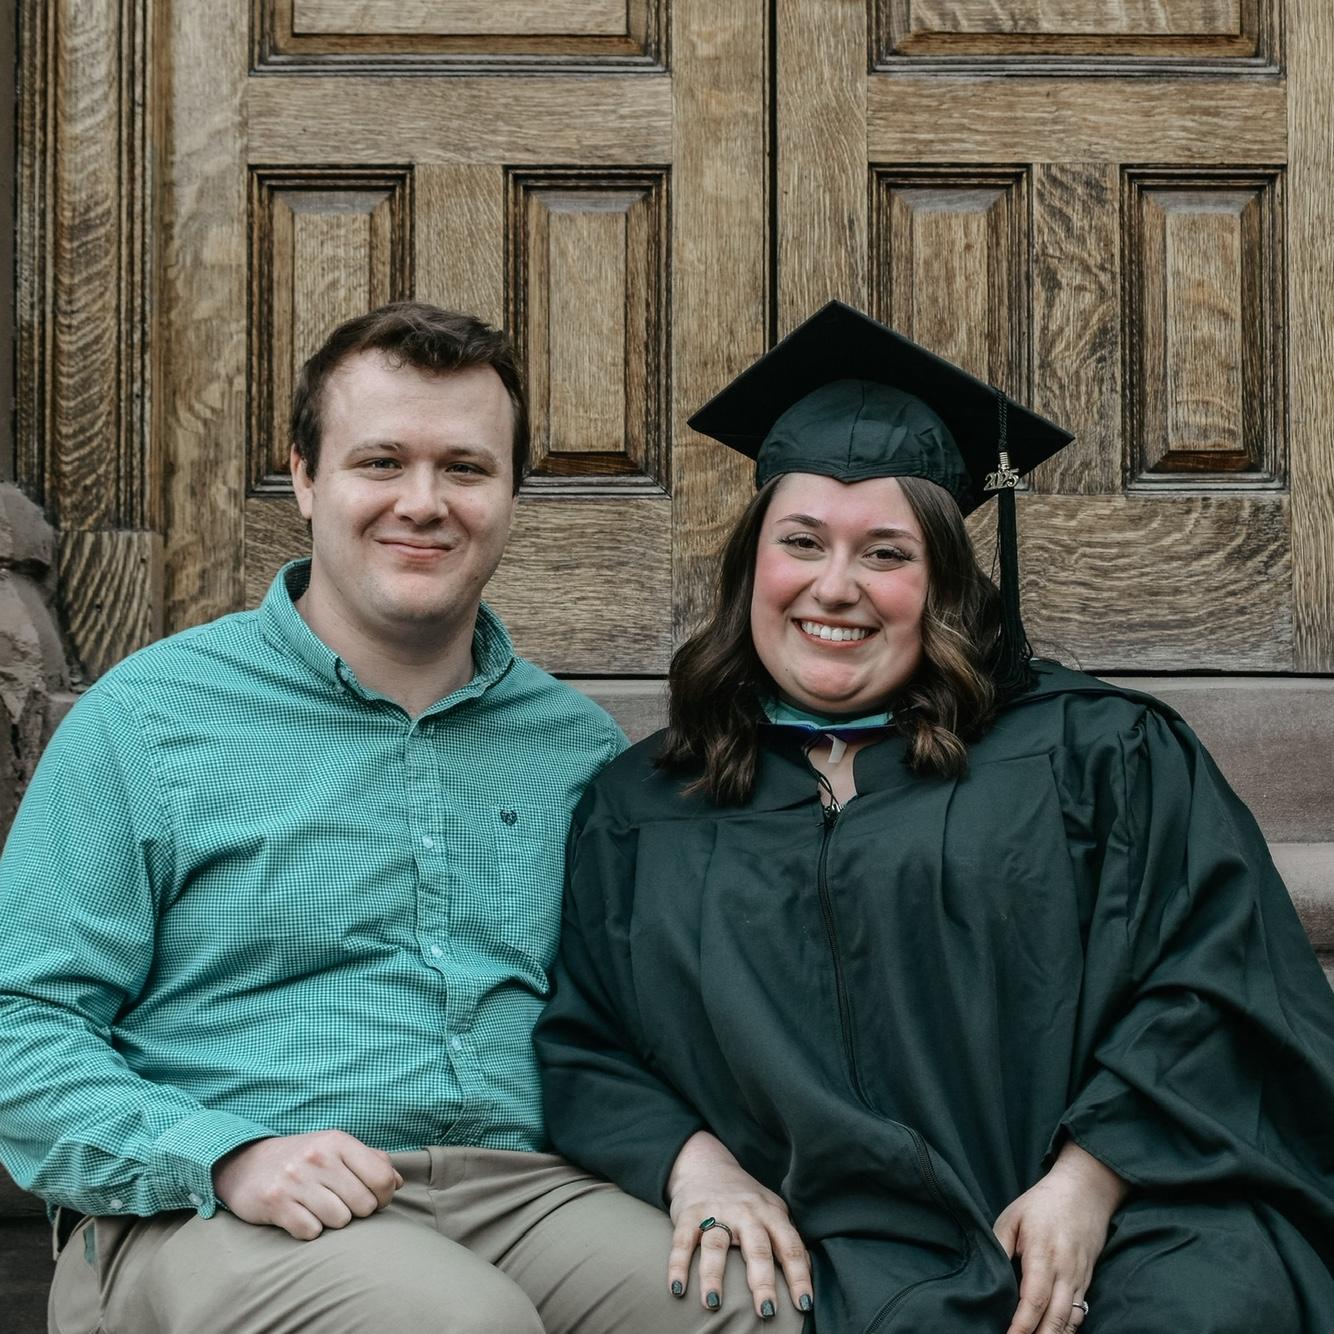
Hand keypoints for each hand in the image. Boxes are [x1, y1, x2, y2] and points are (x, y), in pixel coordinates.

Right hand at [213, 1130, 403, 1239]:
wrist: (247, 1164)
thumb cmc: (304, 1158)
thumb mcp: (337, 1149)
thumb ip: (371, 1161)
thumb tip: (399, 1182)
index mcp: (338, 1141)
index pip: (382, 1178)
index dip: (385, 1196)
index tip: (376, 1200)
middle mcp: (318, 1157)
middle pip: (364, 1205)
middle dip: (357, 1211)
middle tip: (342, 1204)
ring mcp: (296, 1179)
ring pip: (340, 1220)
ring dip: (333, 1221)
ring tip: (320, 1208)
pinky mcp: (276, 1203)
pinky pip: (311, 1232)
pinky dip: (309, 1230)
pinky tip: (301, 1216)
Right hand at [665, 1130, 811, 1318]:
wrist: (707, 1164)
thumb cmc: (746, 1200)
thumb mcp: (772, 1211)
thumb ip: (787, 1237)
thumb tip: (809, 1272)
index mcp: (771, 1214)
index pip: (790, 1247)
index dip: (799, 1276)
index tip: (804, 1305)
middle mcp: (746, 1213)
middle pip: (757, 1248)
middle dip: (763, 1282)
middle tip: (767, 1311)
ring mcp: (716, 1212)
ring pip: (716, 1246)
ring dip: (713, 1276)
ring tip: (713, 1306)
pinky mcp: (689, 1214)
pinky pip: (683, 1242)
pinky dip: (678, 1266)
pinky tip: (677, 1289)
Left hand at [993, 1141, 1128, 1333]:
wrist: (1085, 1192)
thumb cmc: (1042, 1204)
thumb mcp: (1013, 1217)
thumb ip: (999, 1246)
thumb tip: (988, 1275)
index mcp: (1043, 1255)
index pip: (1034, 1300)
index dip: (1021, 1326)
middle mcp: (1065, 1272)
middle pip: (1055, 1320)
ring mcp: (1080, 1279)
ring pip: (1070, 1322)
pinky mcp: (1087, 1282)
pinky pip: (1079, 1315)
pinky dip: (1067, 1331)